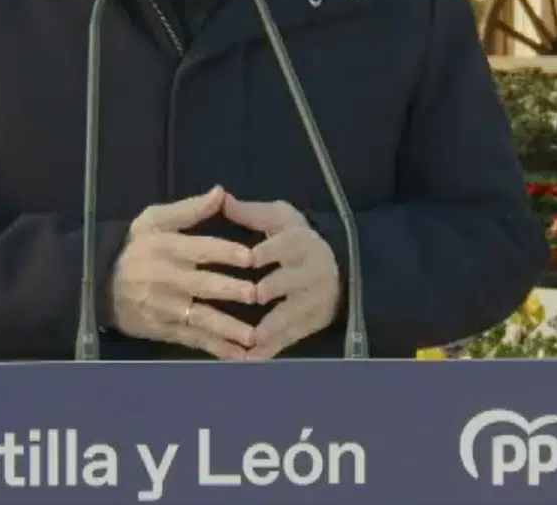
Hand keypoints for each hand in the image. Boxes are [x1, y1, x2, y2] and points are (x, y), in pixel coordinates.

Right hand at [108, 186, 258, 359]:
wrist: (98, 284)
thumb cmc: (135, 247)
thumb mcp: (154, 220)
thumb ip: (189, 209)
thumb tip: (220, 192)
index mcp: (167, 248)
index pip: (199, 249)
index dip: (225, 252)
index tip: (250, 256)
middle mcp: (168, 279)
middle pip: (202, 285)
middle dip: (228, 290)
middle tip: (255, 294)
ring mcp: (166, 309)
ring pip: (201, 318)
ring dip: (227, 328)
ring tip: (253, 336)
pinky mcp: (164, 331)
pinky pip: (194, 340)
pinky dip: (216, 349)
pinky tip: (239, 357)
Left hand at [223, 194, 340, 359]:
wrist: (333, 265)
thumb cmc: (294, 239)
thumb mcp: (278, 219)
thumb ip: (251, 213)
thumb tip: (222, 198)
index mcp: (302, 241)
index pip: (287, 245)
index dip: (269, 251)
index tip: (251, 258)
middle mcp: (314, 271)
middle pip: (293, 280)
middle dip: (274, 287)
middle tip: (254, 295)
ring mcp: (316, 299)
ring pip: (294, 313)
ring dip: (272, 326)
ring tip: (249, 338)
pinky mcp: (314, 322)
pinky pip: (293, 336)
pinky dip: (273, 348)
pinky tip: (252, 358)